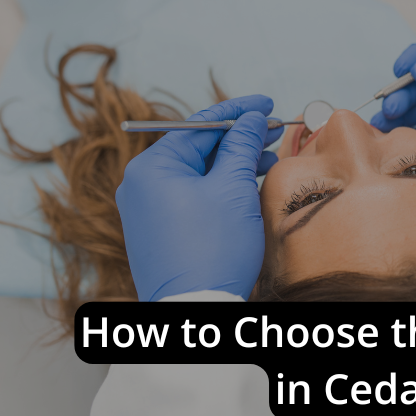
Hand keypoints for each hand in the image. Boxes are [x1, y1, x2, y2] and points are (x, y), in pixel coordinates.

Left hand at [116, 96, 282, 300]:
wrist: (194, 311)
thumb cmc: (212, 249)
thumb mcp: (234, 188)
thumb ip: (243, 146)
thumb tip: (252, 119)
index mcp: (152, 167)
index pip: (200, 124)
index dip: (239, 111)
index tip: (267, 104)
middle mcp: (141, 184)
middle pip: (197, 147)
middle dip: (239, 138)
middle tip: (274, 130)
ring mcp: (147, 209)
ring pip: (197, 172)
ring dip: (233, 163)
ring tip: (269, 159)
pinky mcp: (159, 230)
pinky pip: (191, 195)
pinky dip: (219, 186)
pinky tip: (247, 184)